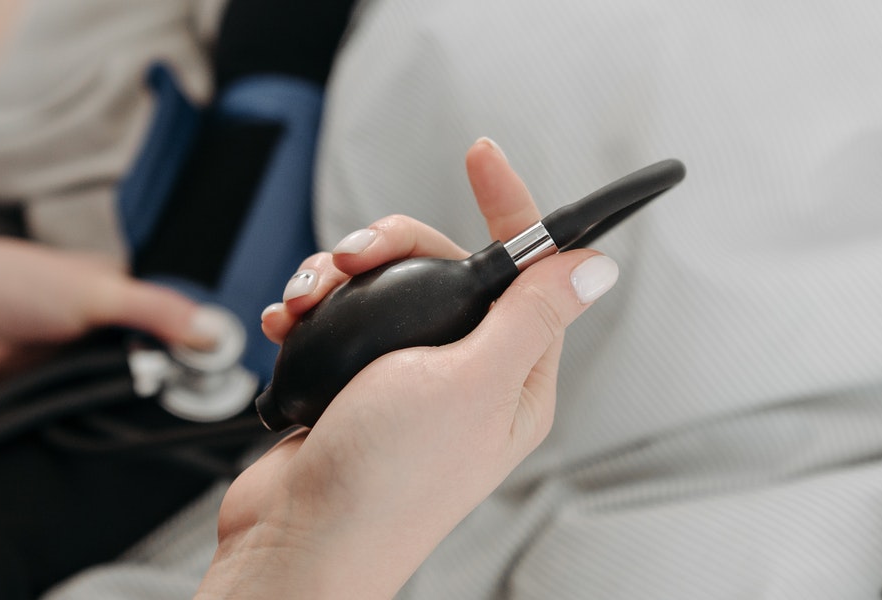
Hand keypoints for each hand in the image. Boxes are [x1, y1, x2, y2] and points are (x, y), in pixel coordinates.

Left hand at [0, 237, 213, 393]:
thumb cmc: (5, 281)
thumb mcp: (99, 292)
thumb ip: (158, 311)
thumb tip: (212, 331)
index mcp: (106, 279)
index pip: (164, 309)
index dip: (189, 335)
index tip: (214, 363)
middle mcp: (88, 313)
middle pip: (143, 349)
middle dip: (160, 369)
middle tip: (184, 390)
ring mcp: (64, 349)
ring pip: (114, 378)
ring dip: (126, 390)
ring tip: (145, 402)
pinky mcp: (43, 381)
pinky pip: (80, 400)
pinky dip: (93, 406)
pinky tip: (106, 411)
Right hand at [198, 139, 620, 597]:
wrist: (298, 537)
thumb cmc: (387, 482)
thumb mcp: (470, 383)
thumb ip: (529, 317)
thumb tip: (594, 267)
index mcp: (515, 378)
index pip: (530, 272)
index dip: (511, 207)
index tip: (483, 156)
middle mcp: (466, 375)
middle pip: (442, 266)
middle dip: (390, 247)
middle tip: (351, 256)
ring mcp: (406, 380)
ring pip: (383, 288)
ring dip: (335, 280)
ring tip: (305, 300)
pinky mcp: (353, 385)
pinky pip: (338, 319)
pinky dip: (308, 310)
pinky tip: (286, 322)